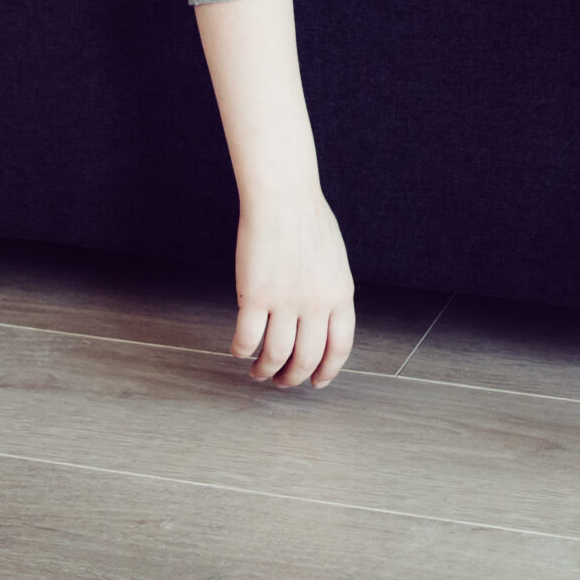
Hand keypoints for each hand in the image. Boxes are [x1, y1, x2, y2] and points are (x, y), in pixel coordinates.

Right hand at [232, 190, 355, 387]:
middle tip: (281, 382)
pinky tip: (239, 350)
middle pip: (307, 358)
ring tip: (258, 372)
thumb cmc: (307, 220)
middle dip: (293, 378)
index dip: (328, 371)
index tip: (317, 382)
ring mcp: (286, 300)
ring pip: (276, 355)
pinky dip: (241, 351)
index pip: (340, 347)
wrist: (283, 196)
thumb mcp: (334, 261)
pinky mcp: (256, 295)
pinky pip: (247, 338)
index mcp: (341, 294)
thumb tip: (322, 321)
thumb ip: (331, 293)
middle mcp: (316, 303)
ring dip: (265, 371)